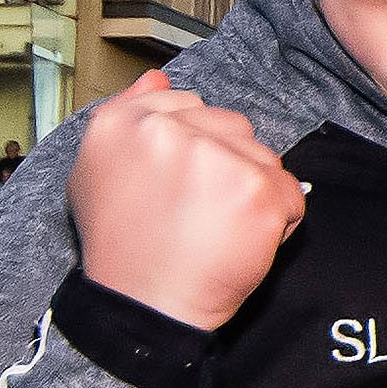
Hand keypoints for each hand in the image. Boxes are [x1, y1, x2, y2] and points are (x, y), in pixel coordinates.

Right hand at [69, 72, 305, 330]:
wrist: (145, 310)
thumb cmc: (124, 248)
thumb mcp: (97, 173)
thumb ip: (127, 116)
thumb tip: (157, 77)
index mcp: (123, 124)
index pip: (187, 105)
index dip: (191, 148)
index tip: (177, 184)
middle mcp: (168, 131)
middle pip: (231, 127)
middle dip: (225, 166)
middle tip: (195, 212)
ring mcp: (217, 158)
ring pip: (262, 157)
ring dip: (251, 191)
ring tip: (215, 228)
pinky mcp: (258, 191)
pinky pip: (289, 192)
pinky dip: (276, 220)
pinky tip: (240, 241)